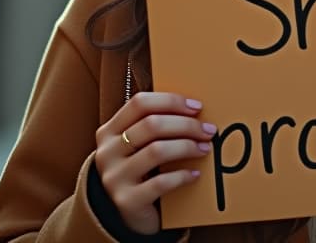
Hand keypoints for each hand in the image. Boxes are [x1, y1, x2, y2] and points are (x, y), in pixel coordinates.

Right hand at [94, 92, 215, 234]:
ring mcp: (114, 177)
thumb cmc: (141, 171)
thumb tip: (195, 109)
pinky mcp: (127, 201)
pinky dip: (182, 175)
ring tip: (205, 149)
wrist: (126, 213)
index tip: (197, 107)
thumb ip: (155, 126)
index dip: (171, 101)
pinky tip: (195, 174)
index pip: (140, 103)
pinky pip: (160, 183)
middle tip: (208, 130)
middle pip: (151, 125)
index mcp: (109, 131)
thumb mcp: (139, 145)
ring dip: (187, 147)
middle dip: (186, 125)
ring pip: (156, 151)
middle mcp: (107, 152)